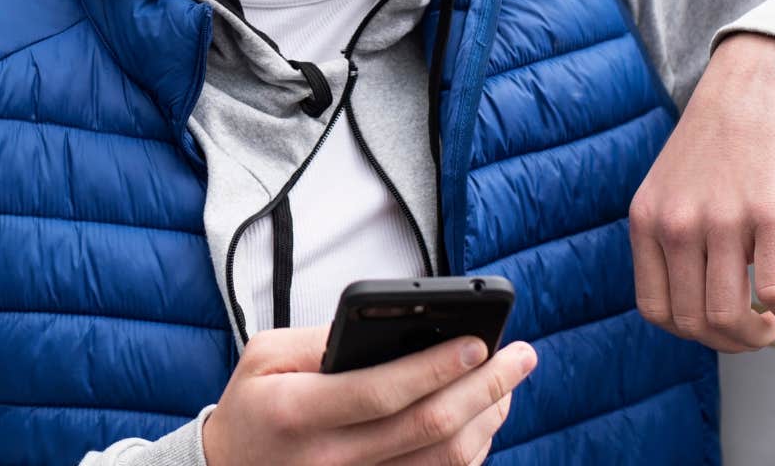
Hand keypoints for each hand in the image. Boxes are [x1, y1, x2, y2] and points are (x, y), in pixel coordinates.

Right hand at [200, 325, 536, 465]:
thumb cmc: (253, 404)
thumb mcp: (264, 356)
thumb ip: (322, 339)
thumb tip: (393, 323)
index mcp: (297, 412)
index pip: (381, 392)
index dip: (435, 367)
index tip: (479, 341)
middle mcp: (330, 460)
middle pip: (426, 429)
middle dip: (485, 389)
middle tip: (521, 356)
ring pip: (442, 462)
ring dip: (487, 420)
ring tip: (509, 383)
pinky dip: (470, 452)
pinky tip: (484, 419)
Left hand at [629, 32, 774, 351]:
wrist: (760, 77)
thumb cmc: (724, 137)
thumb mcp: (672, 185)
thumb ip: (674, 236)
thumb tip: (698, 301)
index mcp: (646, 219)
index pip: (656, 311)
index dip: (692, 332)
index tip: (721, 322)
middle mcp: (677, 224)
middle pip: (694, 324)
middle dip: (732, 341)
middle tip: (760, 327)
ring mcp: (724, 219)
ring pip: (730, 318)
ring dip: (760, 335)